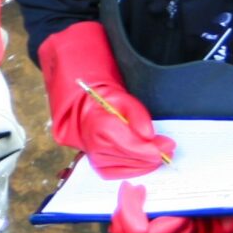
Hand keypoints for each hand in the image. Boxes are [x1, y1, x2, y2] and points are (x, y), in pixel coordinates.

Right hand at [37, 20, 173, 177]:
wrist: (65, 66)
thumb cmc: (90, 69)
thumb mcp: (117, 86)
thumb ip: (133, 111)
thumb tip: (148, 135)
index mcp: (91, 118)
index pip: (124, 143)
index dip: (147, 149)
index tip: (166, 146)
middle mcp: (82, 134)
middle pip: (119, 157)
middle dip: (145, 157)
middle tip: (166, 150)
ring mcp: (80, 143)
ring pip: (112, 166)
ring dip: (136, 164)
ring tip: (155, 154)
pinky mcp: (81, 146)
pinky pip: (105, 166)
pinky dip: (124, 166)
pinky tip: (138, 160)